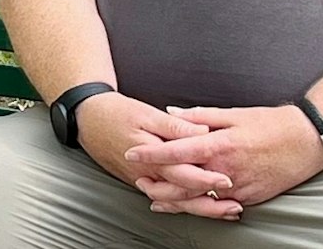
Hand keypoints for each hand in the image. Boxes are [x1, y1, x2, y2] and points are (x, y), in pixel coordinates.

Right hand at [70, 94, 229, 202]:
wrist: (87, 120)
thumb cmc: (116, 113)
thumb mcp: (146, 113)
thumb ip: (175, 127)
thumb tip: (202, 131)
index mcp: (151, 156)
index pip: (184, 173)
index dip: (207, 179)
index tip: (228, 180)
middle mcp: (148, 173)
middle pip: (182, 196)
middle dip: (210, 204)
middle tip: (235, 206)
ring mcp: (143, 180)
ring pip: (174, 202)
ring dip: (199, 208)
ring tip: (223, 209)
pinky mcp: (141, 180)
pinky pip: (165, 197)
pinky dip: (182, 204)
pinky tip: (196, 205)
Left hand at [125, 105, 322, 216]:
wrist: (309, 141)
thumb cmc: (273, 123)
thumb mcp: (235, 113)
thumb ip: (200, 117)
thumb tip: (172, 114)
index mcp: (220, 144)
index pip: (177, 151)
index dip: (152, 153)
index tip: (133, 153)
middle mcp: (226, 170)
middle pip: (183, 184)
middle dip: (158, 185)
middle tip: (139, 181)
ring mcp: (238, 188)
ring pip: (200, 200)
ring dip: (176, 201)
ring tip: (158, 198)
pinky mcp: (250, 198)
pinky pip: (220, 206)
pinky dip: (202, 206)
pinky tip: (189, 205)